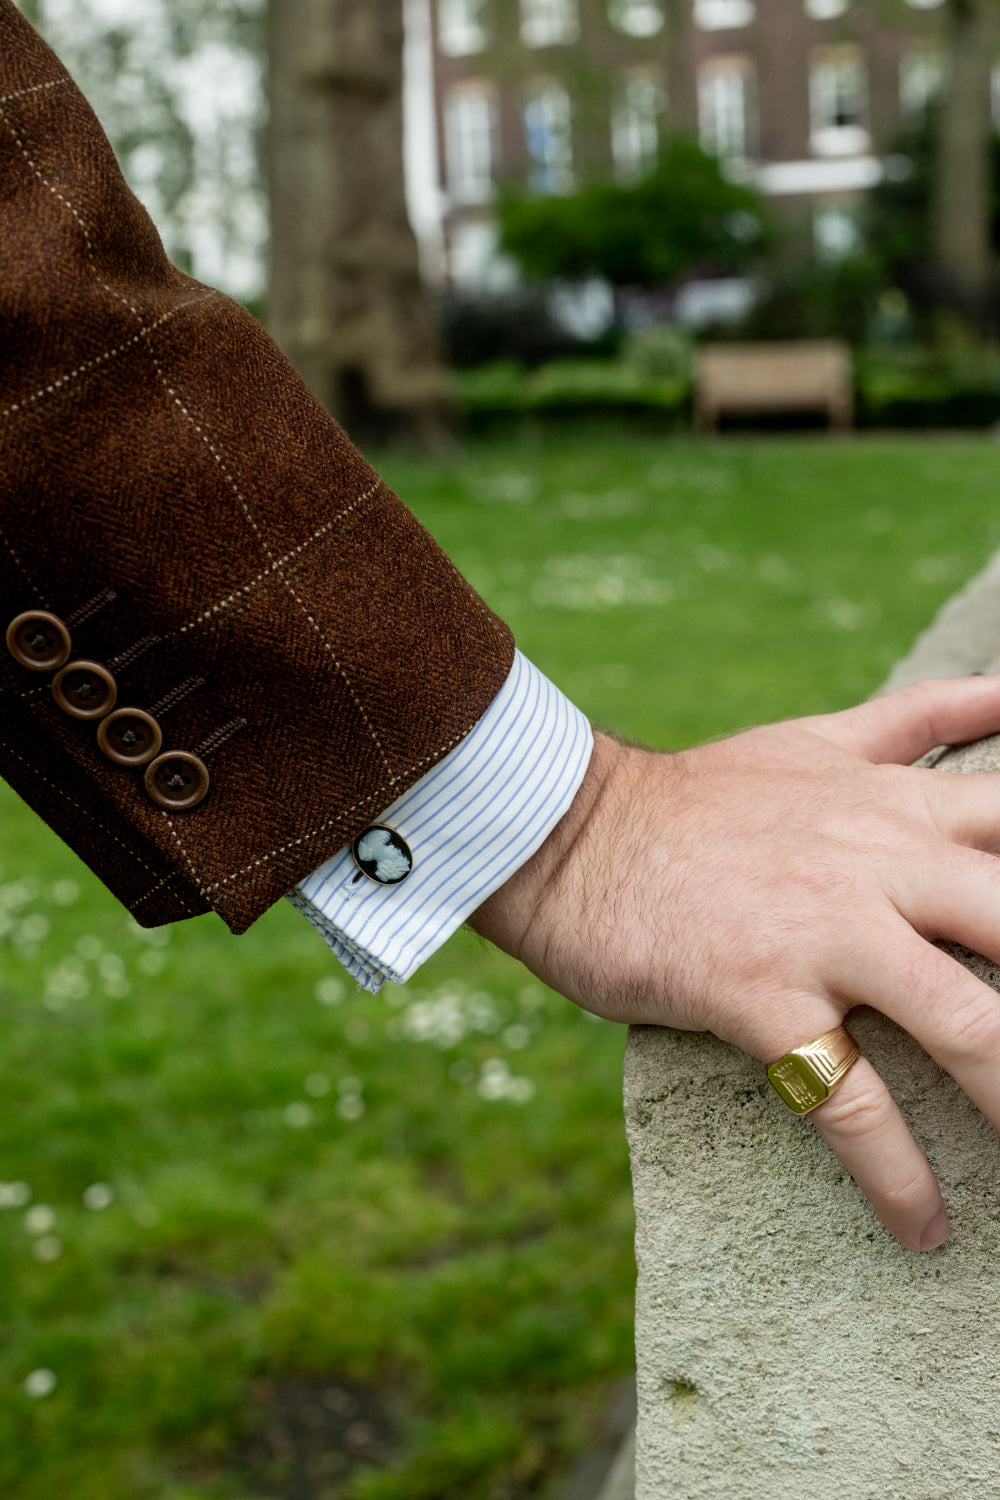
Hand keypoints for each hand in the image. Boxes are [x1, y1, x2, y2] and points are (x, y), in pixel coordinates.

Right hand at [471, 677, 999, 1252]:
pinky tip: (926, 1226)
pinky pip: (851, 1102)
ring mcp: (827, 933)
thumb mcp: (818, 737)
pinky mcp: (764, 998)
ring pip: (967, 1022)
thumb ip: (921, 717)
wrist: (574, 835)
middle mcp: (882, 864)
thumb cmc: (700, 795)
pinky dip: (898, 1176)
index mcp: (900, 801)